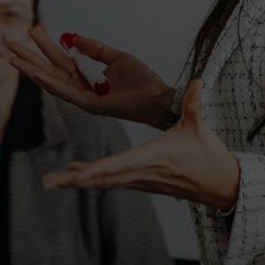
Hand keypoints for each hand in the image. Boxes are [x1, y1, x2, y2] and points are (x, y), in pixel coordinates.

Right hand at [4, 26, 179, 127]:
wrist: (156, 98)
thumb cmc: (140, 80)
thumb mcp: (116, 57)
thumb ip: (94, 48)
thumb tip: (73, 37)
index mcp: (86, 74)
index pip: (60, 58)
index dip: (46, 45)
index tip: (33, 29)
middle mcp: (80, 86)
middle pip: (49, 69)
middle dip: (30, 56)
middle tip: (10, 42)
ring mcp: (82, 96)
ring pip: (50, 81)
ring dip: (31, 69)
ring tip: (13, 58)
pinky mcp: (88, 104)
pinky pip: (64, 92)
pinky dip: (48, 82)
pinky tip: (34, 73)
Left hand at [43, 79, 239, 209]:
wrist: (217, 184)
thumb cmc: (208, 154)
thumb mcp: (199, 126)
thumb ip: (194, 103)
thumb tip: (198, 80)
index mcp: (154, 157)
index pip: (123, 163)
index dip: (101, 169)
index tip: (80, 174)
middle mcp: (142, 173)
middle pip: (103, 179)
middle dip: (74, 180)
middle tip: (47, 183)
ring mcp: (139, 181)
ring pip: (102, 182)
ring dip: (75, 181)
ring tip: (50, 182)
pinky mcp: (139, 183)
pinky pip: (109, 181)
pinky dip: (90, 177)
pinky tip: (73, 174)